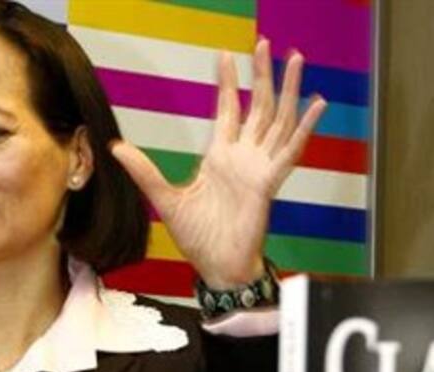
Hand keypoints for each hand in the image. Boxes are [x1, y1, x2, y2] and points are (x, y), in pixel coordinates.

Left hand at [111, 39, 326, 288]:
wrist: (217, 265)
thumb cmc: (197, 237)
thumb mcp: (165, 199)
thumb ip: (144, 172)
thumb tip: (116, 147)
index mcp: (219, 157)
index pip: (227, 110)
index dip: (228, 83)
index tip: (226, 56)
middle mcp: (242, 157)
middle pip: (257, 107)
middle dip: (262, 75)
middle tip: (267, 44)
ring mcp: (259, 167)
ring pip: (277, 120)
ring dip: (287, 91)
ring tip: (295, 60)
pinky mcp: (269, 182)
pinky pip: (291, 150)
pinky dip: (305, 127)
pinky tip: (317, 104)